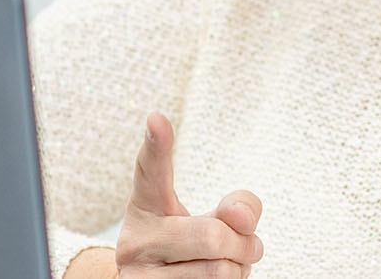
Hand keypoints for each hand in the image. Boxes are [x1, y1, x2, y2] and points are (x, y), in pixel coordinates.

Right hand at [114, 113, 263, 278]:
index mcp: (148, 207)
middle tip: (243, 248)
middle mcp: (136, 241)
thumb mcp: (209, 221)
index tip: (157, 118)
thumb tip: (242, 218)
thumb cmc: (188, 252)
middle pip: (213, 236)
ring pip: (218, 271)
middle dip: (242, 244)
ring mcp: (139, 278)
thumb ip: (235, 209)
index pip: (151, 172)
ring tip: (225, 267)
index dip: (157, 146)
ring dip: (238, 271)